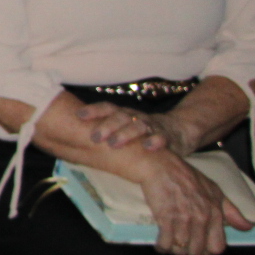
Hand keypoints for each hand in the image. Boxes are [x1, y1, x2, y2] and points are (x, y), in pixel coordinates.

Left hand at [77, 102, 196, 155]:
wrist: (179, 130)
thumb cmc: (141, 133)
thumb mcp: (124, 129)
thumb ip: (105, 132)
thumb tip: (76, 139)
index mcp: (123, 114)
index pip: (107, 108)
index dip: (93, 110)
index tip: (79, 115)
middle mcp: (135, 117)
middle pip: (120, 117)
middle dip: (106, 126)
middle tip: (94, 137)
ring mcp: (151, 125)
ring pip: (138, 126)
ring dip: (125, 133)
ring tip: (114, 143)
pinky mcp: (166, 136)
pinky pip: (161, 137)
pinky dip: (155, 140)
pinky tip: (147, 146)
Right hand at [137, 151, 254, 254]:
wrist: (161, 166)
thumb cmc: (188, 177)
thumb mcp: (215, 191)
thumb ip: (231, 212)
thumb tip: (248, 227)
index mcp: (215, 213)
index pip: (217, 247)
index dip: (207, 251)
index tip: (199, 247)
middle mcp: (201, 218)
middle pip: (197, 251)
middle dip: (189, 252)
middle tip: (182, 245)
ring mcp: (183, 219)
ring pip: (181, 249)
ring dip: (174, 251)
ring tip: (170, 244)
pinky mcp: (165, 218)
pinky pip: (165, 243)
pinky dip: (162, 247)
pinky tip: (160, 244)